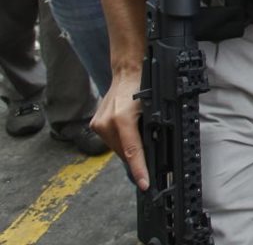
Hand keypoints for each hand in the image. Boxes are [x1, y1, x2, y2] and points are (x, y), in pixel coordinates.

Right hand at [91, 70, 147, 189]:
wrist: (127, 73)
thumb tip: (154, 151)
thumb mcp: (152, 109)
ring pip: (117, 148)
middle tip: (148, 162)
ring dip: (128, 149)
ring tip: (138, 140)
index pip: (132, 151)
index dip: (139, 170)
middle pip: (124, 152)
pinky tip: (129, 134)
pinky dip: (121, 141)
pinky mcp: (95, 124)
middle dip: (136, 159)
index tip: (144, 184)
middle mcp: (106, 123)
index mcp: (122, 119)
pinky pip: (111, 140)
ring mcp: (98, 124)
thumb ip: (150, 130)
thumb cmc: (142, 87)